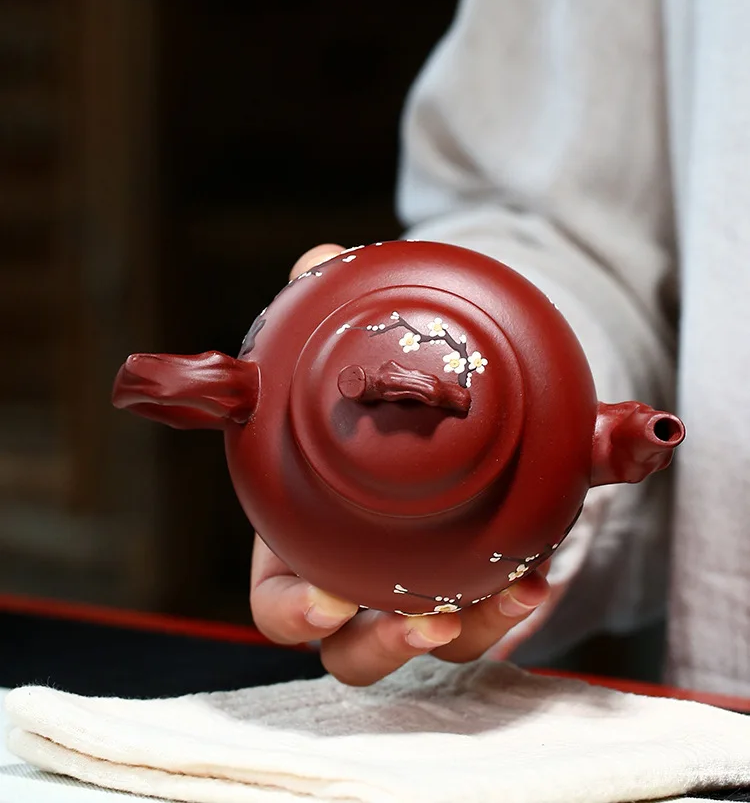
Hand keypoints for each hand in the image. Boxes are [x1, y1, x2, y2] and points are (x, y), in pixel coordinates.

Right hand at [249, 243, 551, 685]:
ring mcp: (417, 585)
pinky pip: (491, 616)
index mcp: (303, 538)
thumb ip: (326, 295)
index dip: (294, 612)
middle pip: (353, 649)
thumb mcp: (354, 334)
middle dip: (385, 645)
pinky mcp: (475, 584)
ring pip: (434, 643)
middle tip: (425, 616)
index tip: (326, 602)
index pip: (279, 598)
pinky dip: (515, 605)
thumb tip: (320, 258)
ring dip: (469, 631)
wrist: (439, 391)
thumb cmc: (374, 377)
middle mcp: (356, 575)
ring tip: (514, 592)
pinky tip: (542, 572)